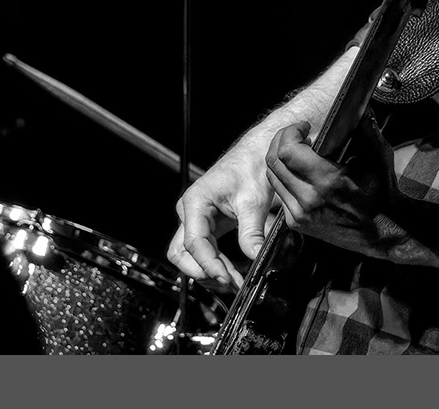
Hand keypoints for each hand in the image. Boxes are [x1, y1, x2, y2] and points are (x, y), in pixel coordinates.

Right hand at [166, 141, 278, 289]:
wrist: (257, 154)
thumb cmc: (250, 168)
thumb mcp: (254, 202)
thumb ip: (252, 233)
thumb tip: (255, 259)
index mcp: (195, 202)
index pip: (194, 243)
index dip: (209, 264)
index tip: (227, 278)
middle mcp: (190, 212)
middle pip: (182, 253)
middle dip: (202, 272)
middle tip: (229, 283)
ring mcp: (196, 219)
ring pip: (188, 255)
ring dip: (207, 271)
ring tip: (232, 281)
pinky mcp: (207, 225)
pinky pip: (203, 250)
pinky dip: (214, 263)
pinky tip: (231, 271)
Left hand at [263, 114, 405, 257]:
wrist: (383, 232)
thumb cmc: (382, 194)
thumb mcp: (380, 158)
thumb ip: (367, 131)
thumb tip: (361, 109)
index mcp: (327, 181)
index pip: (287, 151)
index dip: (290, 132)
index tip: (303, 127)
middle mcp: (308, 199)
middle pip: (274, 161)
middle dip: (281, 141)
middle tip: (297, 135)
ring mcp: (300, 215)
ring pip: (272, 177)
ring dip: (280, 159)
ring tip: (299, 152)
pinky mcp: (297, 224)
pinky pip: (279, 194)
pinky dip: (284, 178)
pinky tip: (300, 173)